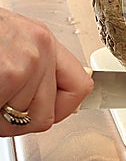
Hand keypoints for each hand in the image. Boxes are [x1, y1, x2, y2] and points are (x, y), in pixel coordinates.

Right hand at [0, 8, 92, 136]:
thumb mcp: (13, 44)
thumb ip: (37, 69)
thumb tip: (58, 104)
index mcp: (45, 41)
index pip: (81, 86)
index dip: (64, 109)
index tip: (51, 113)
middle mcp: (42, 47)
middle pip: (49, 114)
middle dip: (19, 119)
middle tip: (0, 104)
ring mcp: (27, 60)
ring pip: (24, 120)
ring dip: (0, 118)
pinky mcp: (9, 73)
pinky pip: (3, 120)